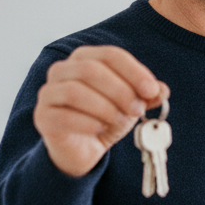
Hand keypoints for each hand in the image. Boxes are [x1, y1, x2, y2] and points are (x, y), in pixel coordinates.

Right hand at [33, 45, 167, 177]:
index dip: (133, 71)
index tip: (151, 90)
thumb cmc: (104, 119)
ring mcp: (48, 93)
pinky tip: (101, 129)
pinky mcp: (43, 117)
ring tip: (120, 120)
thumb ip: (145, 96)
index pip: (110, 55)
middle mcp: (61, 71)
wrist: (80, 150)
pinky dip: (88, 122)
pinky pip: (64, 115)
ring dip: (105, 107)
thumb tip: (161, 90)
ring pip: (75, 91)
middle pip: (91, 70)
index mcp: (84, 59)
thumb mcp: (129, 106)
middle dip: (120, 90)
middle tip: (137, 109)